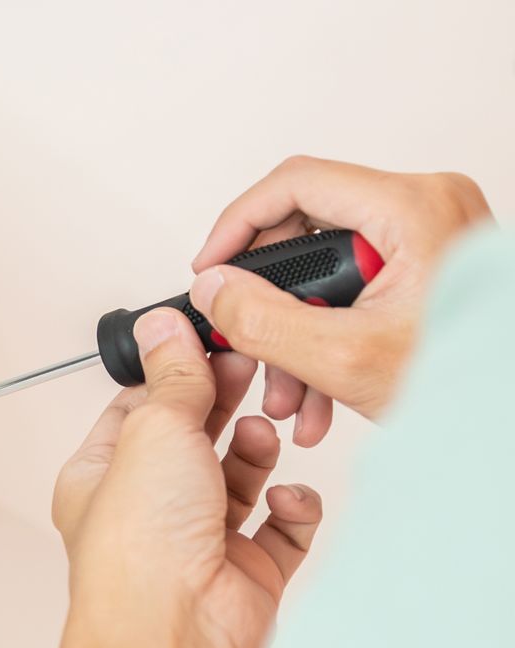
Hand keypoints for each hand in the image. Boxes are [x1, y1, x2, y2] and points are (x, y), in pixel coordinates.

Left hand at [53, 308, 322, 647]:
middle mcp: (147, 509)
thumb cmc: (139, 543)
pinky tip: (284, 500)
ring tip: (258, 439)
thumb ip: (170, 376)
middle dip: (225, 404)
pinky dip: (292, 508)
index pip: (138, 409)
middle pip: (194, 438)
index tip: (213, 341)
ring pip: (241, 478)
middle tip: (250, 370)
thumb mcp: (152, 430)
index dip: (177, 372)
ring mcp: (198, 541)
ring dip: (256, 452)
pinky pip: (282, 528)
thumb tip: (163, 326)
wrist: (172, 630)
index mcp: (102, 476)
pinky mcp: (246, 572)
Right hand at [188, 156, 492, 445]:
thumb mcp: (343, 358)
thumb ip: (262, 320)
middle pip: (307, 228)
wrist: (509, 416)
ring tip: (287, 394)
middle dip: (269, 301)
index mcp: (413, 207)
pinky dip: (328, 334)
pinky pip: (356, 286)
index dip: (236, 226)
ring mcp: (430, 232)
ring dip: (295, 331)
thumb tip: (212, 290)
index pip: (294, 184)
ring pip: (327, 267)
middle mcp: (426, 206)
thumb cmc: (468, 382)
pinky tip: (318, 391)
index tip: (209, 271)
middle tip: (244, 342)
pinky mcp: (428, 263)